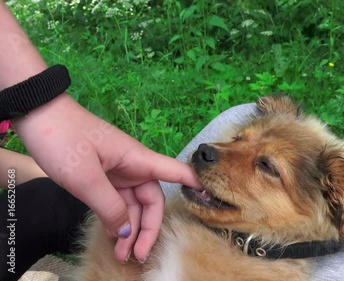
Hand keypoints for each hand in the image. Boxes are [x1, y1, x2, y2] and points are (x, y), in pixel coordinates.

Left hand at [12, 94, 201, 261]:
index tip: (209, 201)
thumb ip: (110, 207)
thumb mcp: (85, 178)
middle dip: (147, 229)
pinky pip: (117, 202)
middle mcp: (133, 166)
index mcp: (138, 159)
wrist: (38, 115)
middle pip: (151, 201)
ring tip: (122, 255)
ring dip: (129, 230)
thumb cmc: (64, 138)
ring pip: (133, 205)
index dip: (195, 185)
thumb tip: (127, 233)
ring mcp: (118, 172)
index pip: (175, 172)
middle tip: (137, 255)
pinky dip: (116, 220)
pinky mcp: (103, 176)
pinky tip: (112, 237)